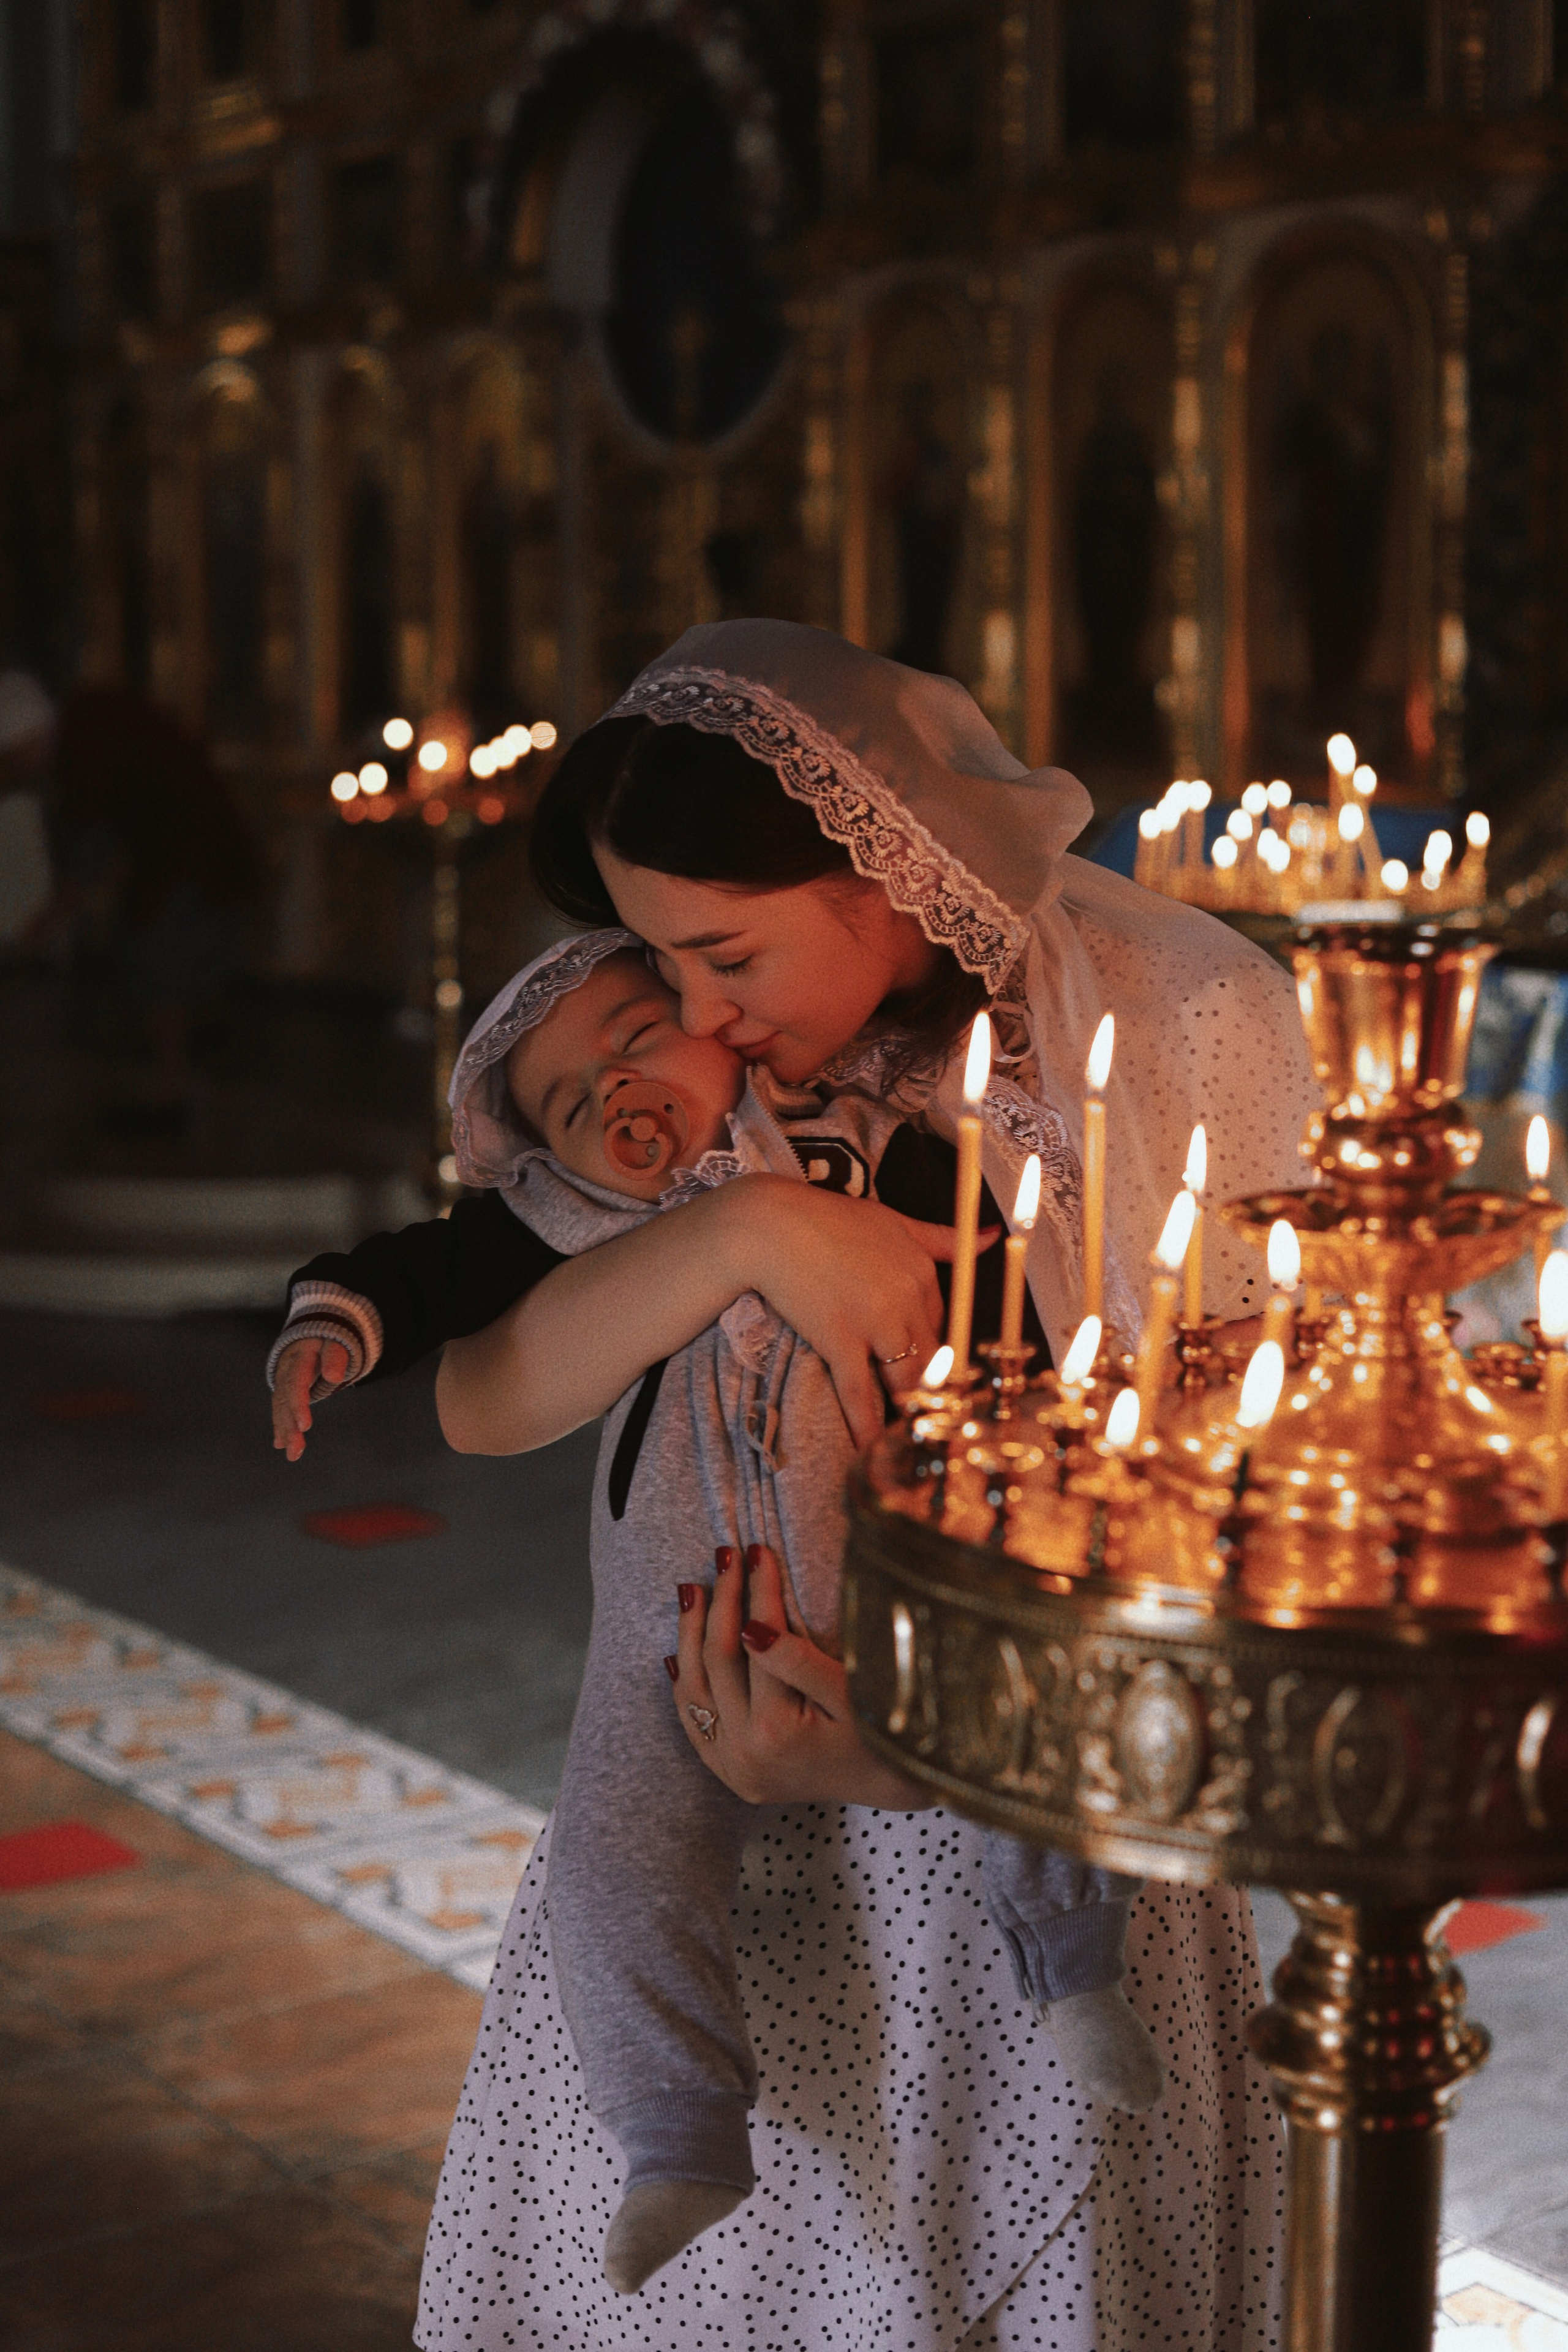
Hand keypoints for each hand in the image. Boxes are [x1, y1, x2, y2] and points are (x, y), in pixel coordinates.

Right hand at [270, 1336, 349, 1461]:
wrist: (312, 1329)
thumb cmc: (329, 1337)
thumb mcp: (336, 1340)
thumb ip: (336, 1357)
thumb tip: (334, 1377)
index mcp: (299, 1357)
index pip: (296, 1383)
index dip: (299, 1405)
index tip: (306, 1426)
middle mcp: (286, 1370)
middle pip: (285, 1400)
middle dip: (290, 1426)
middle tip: (296, 1450)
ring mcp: (283, 1379)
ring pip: (280, 1407)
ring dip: (285, 1431)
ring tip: (293, 1454)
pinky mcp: (284, 1388)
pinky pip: (279, 1408)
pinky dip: (280, 1426)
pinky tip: (280, 1444)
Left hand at [668, 1542, 935, 1809]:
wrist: (892, 1784)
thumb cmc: (884, 1733)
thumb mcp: (850, 1692)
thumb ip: (798, 1661)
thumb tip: (751, 1627)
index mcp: (776, 1730)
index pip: (756, 1641)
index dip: (757, 1591)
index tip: (758, 1552)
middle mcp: (744, 1753)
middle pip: (717, 1660)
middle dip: (722, 1602)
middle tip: (725, 1556)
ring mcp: (733, 1768)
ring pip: (694, 1689)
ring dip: (690, 1635)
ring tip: (693, 1590)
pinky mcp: (731, 1775)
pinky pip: (694, 1725)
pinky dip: (684, 1686)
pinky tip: (677, 1654)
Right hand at [728, 1179, 993, 1449]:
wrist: (770, 1225)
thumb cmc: (829, 1219)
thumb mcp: (893, 1221)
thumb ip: (943, 1238)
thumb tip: (993, 1237)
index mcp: (922, 1272)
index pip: (938, 1323)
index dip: (928, 1348)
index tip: (921, 1367)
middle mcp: (907, 1298)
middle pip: (930, 1357)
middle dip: (932, 1389)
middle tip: (935, 1421)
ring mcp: (875, 1322)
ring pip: (905, 1378)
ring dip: (910, 1411)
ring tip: (914, 1441)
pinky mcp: (840, 1340)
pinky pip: (859, 1392)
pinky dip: (866, 1425)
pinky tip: (870, 1450)